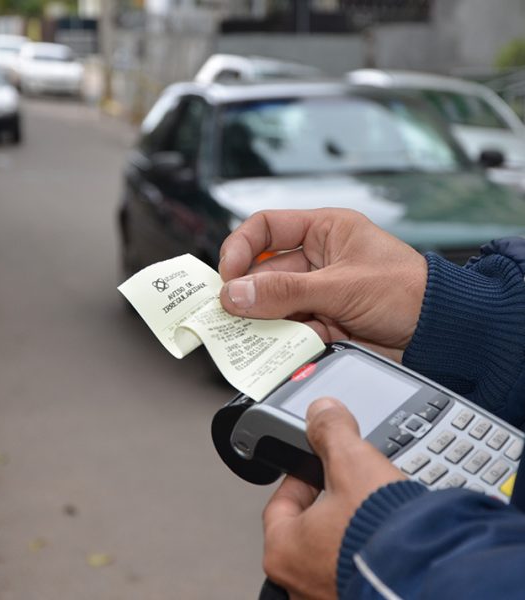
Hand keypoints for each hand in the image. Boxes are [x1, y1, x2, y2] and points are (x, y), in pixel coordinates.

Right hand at [219, 209, 426, 360]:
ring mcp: (317, 293)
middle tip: (226, 312)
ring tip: (243, 333)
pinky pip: (289, 329)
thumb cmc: (409, 291)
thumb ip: (286, 291)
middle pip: (264, 272)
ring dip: (260, 319)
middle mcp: (317, 260)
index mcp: (324, 231)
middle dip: (246, 293)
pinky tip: (272, 347)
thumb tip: (236, 294)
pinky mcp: (321, 323)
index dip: (241, 247)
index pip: (266, 228)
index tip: (227, 274)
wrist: (442, 334)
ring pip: (273, 304)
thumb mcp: (342, 285)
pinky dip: (279, 340)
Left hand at [262, 397, 404, 599]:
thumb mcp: (353, 462)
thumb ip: (331, 431)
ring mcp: (329, 598)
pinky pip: (356, 573)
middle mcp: (300, 585)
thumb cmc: (383, 536)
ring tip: (375, 515)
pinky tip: (388, 543)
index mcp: (283, 552)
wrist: (436, 579)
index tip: (317, 469)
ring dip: (350, 533)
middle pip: (307, 530)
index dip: (300, 479)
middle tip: (350, 491)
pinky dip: (368, 557)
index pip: (280, 504)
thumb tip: (323, 412)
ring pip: (333, 553)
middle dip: (329, 506)